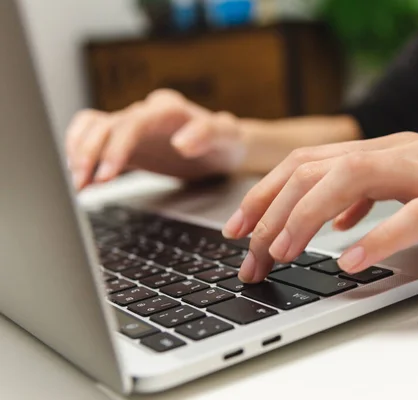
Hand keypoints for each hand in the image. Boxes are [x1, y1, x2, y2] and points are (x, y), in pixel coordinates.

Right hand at [66, 89, 245, 189]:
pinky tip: (83, 180)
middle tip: (82, 184)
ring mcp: (133, 128)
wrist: (224, 147)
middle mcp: (145, 114)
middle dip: (88, 154)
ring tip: (77, 183)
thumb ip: (208, 132)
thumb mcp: (227, 136)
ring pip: (93, 128)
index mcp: (167, 109)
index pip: (131, 123)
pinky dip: (82, 155)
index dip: (114, 148)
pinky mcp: (127, 143)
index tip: (106, 175)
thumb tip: (181, 143)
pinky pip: (95, 140)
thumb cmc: (226, 140)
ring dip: (79, 152)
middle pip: (104, 125)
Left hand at [223, 132, 417, 282]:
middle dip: (273, 210)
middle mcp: (408, 153)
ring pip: (356, 179)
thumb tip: (337, 218)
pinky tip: (350, 260)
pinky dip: (378, 236)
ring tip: (284, 252)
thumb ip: (378, 196)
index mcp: (392, 151)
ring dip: (310, 217)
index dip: (267, 194)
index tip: (240, 229)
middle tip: (249, 253)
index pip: (310, 163)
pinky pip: (417, 215)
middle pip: (319, 169)